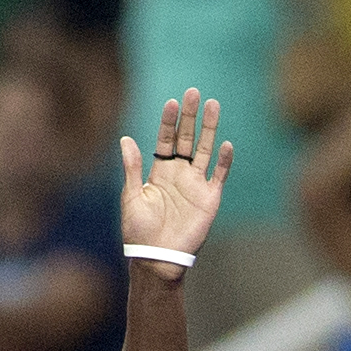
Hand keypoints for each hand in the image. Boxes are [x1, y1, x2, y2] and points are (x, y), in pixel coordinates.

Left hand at [120, 89, 232, 273]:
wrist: (157, 257)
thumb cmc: (139, 231)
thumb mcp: (132, 197)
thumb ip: (132, 168)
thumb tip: (125, 139)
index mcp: (159, 172)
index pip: (166, 141)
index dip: (169, 122)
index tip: (171, 102)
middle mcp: (179, 174)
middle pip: (186, 139)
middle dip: (190, 116)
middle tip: (193, 92)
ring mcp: (196, 184)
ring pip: (204, 149)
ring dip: (209, 128)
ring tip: (213, 105)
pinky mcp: (209, 197)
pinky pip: (219, 175)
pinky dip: (223, 161)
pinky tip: (225, 144)